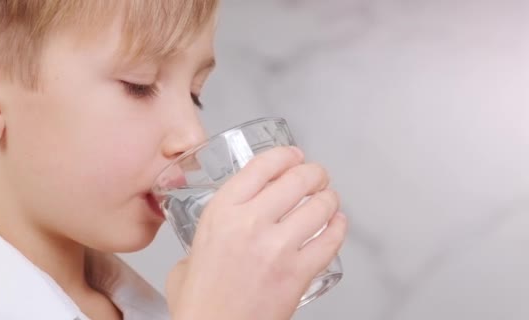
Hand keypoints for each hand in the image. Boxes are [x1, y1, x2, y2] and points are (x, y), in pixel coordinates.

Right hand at [166, 146, 346, 319]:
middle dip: (314, 173)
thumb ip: (209, 235)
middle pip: (298, 179)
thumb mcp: (189, 255)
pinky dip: (339, 228)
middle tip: (318, 176)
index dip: (285, 155)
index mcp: (222, 212)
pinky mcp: (299, 273)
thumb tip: (226, 230)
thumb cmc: (200, 303)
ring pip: (320, 206)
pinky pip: (330, 241)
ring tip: (329, 199)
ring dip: (329, 198)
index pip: (263, 165)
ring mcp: (278, 247)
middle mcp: (251, 222)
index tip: (294, 156)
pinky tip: (337, 224)